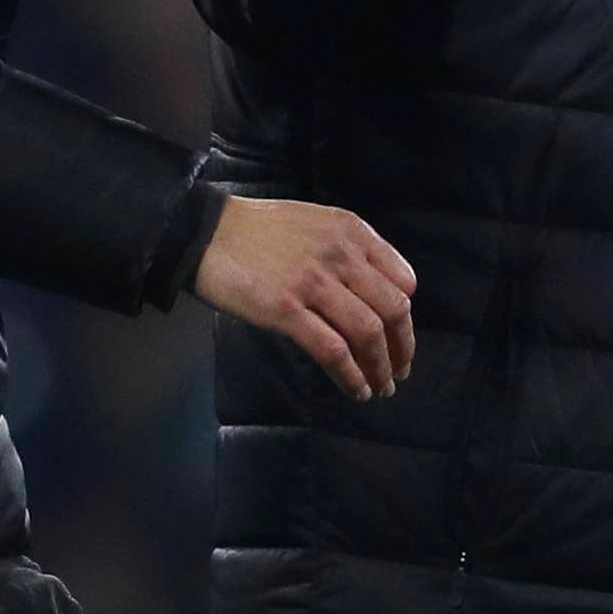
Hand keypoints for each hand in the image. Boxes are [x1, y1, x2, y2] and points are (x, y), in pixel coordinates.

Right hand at [190, 196, 416, 401]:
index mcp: (351, 231)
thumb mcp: (316, 223)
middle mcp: (340, 254)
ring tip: (380, 389)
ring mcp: (314, 282)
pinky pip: (333, 351)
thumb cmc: (259, 230)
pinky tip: (355, 390)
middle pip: (393, 310)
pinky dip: (351, 377)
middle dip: (402, 348)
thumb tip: (375, 296)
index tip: (400, 339)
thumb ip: (349, 251)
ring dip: (380, 369)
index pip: (404, 281)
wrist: (207, 232)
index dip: (405, 318)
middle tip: (398, 372)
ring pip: (368, 334)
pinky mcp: (286, 309)